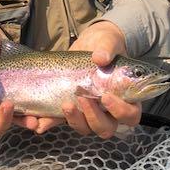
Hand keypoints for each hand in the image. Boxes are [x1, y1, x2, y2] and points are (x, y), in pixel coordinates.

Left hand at [28, 21, 140, 136]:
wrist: (89, 44)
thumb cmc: (106, 45)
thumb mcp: (109, 41)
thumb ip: (108, 48)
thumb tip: (100, 58)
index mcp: (126, 97)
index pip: (130, 114)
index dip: (120, 111)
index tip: (105, 96)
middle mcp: (109, 110)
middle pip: (106, 128)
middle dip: (93, 118)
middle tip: (82, 98)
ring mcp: (88, 111)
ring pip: (85, 128)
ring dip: (74, 120)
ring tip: (65, 104)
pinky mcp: (70, 107)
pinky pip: (61, 121)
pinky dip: (50, 123)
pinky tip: (40, 122)